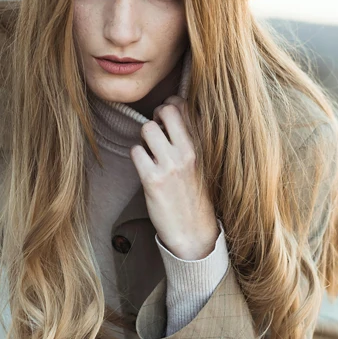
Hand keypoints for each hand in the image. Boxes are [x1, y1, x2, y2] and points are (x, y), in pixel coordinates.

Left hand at [130, 95, 219, 259]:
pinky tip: (144, 168)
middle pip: (165, 110)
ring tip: (150, 153)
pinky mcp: (153, 179)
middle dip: (155, 117)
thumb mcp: (200, 162)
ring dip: (143, 139)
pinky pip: (135, 151)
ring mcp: (170, 165)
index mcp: (201, 145)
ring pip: (147, 128)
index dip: (169, 107)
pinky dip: (136, 157)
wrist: (194, 232)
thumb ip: (189, 137)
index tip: (166, 120)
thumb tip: (170, 111)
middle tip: (155, 133)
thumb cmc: (194, 194)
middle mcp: (188, 151)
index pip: (183, 106)